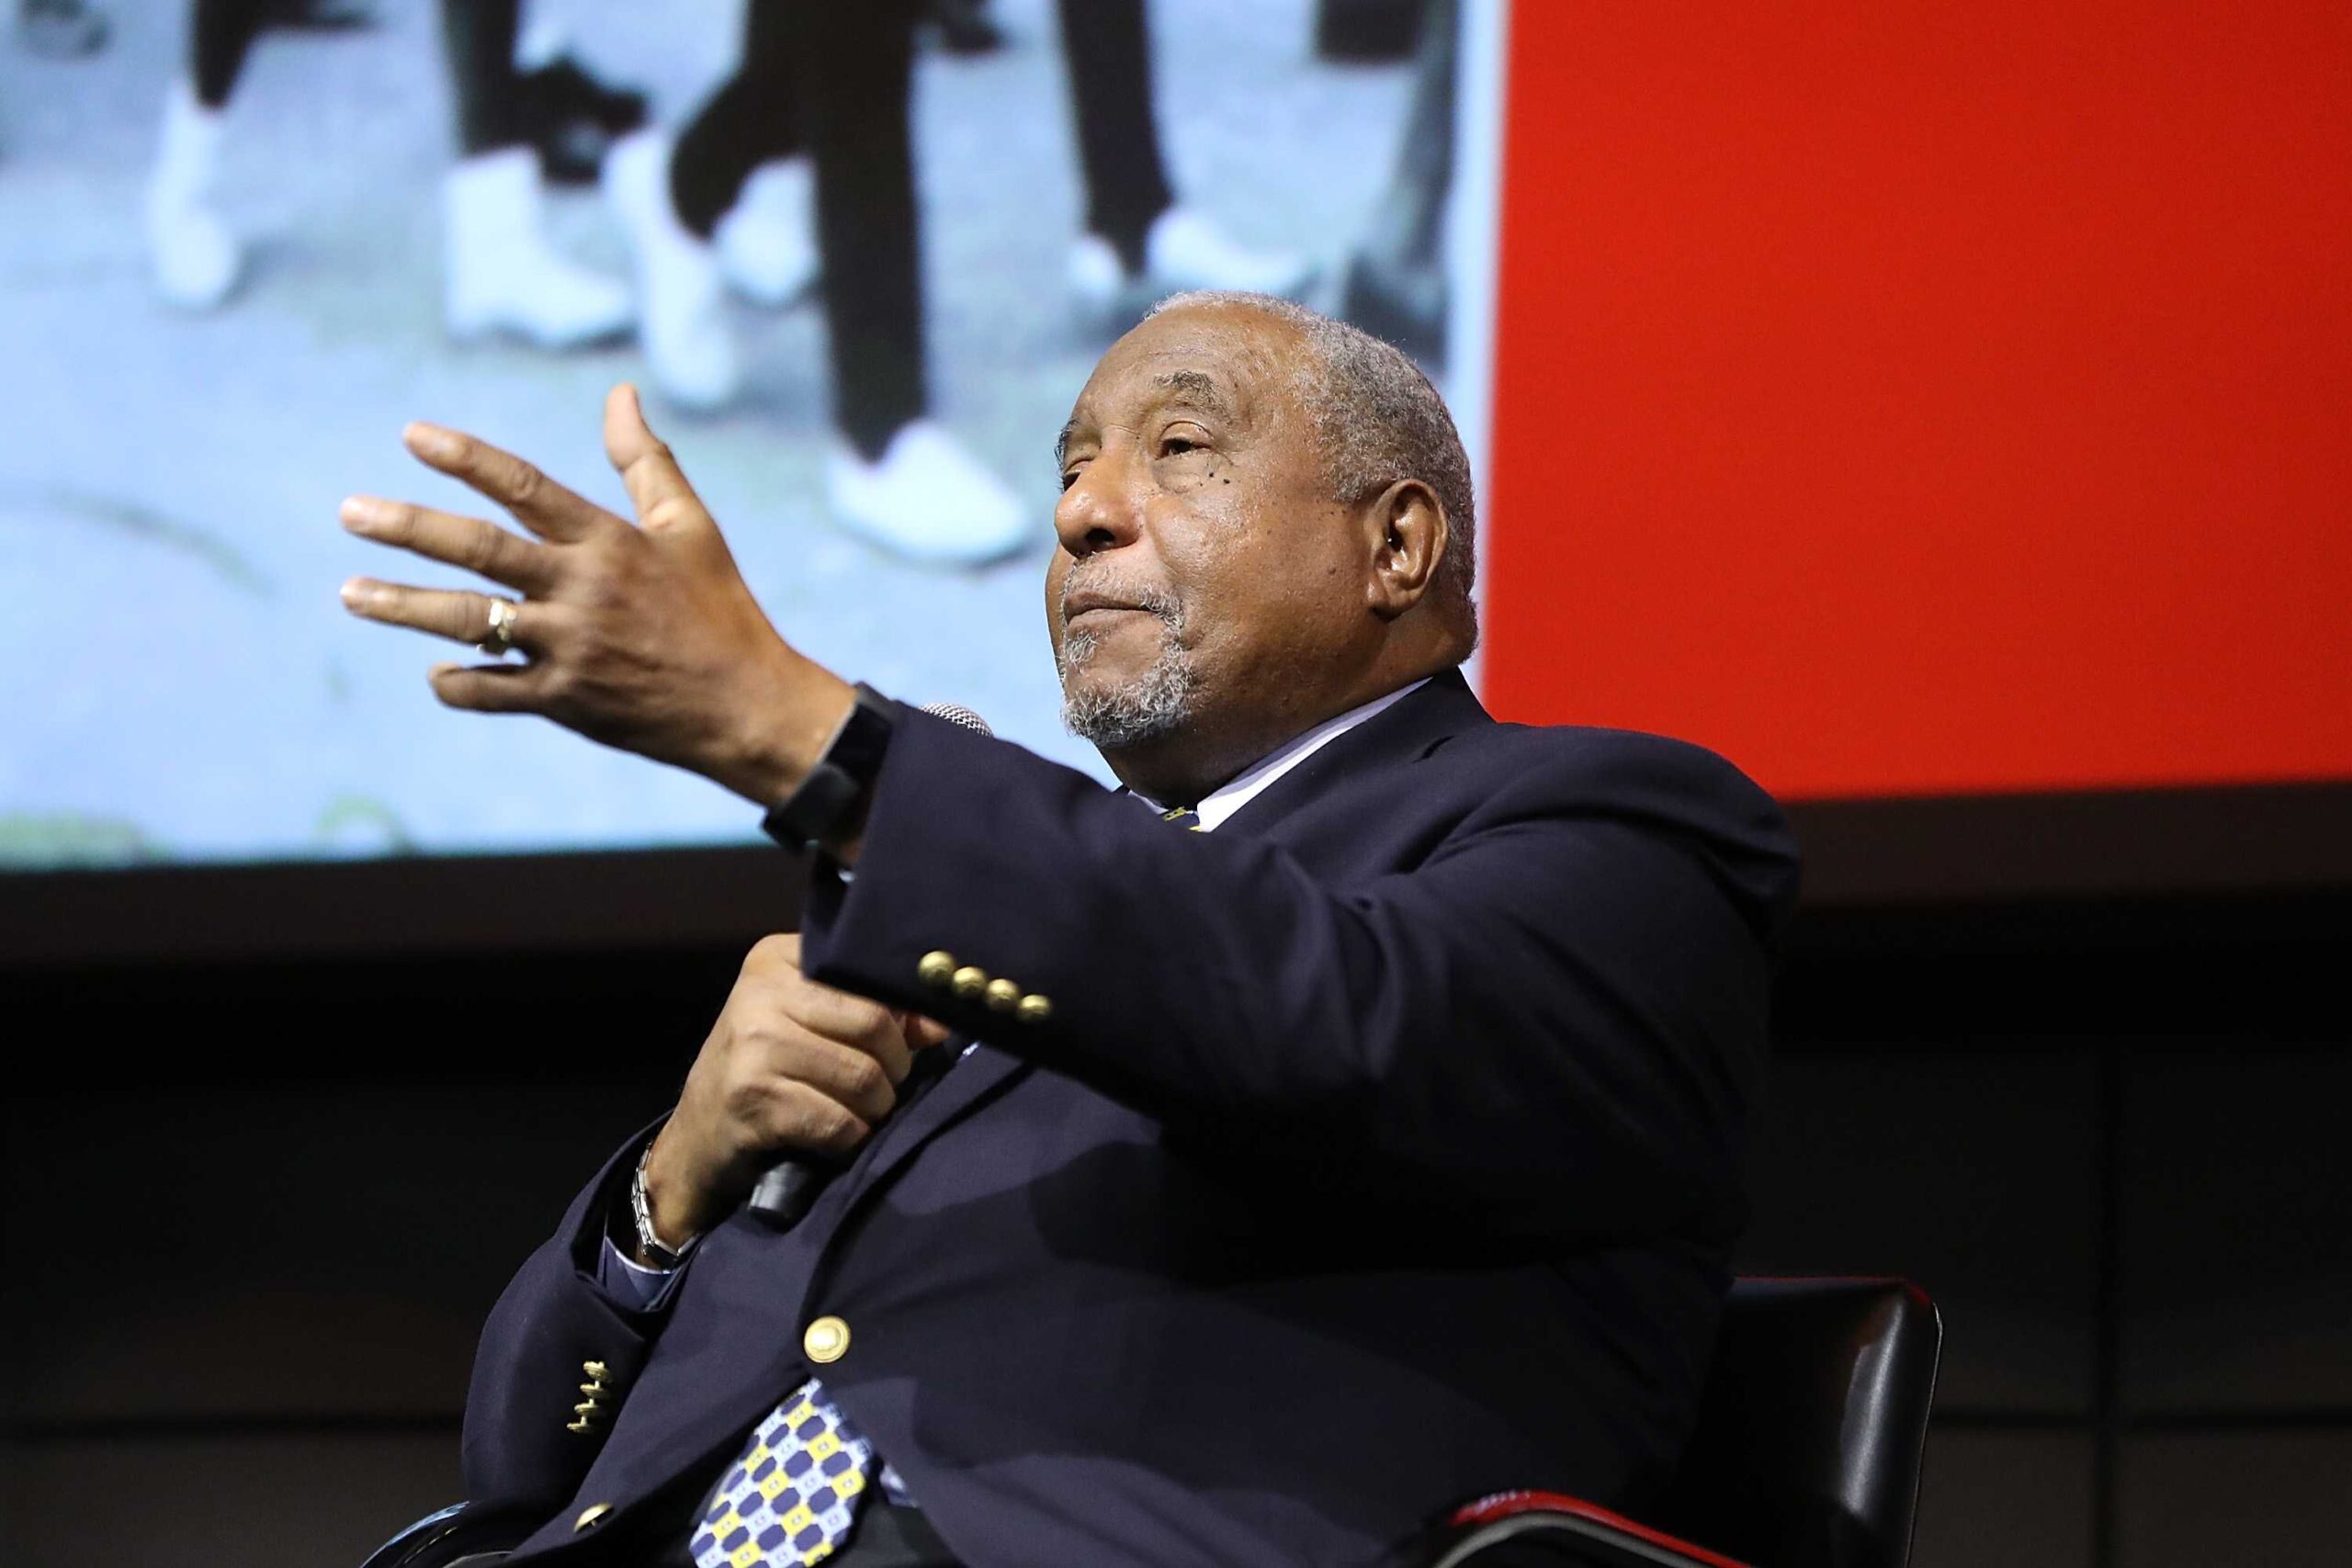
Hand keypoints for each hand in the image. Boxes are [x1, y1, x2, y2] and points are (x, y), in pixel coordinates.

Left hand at [338, 384, 852, 804]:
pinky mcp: (566, 701)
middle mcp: (584, 590)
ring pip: (469, 622)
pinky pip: (492, 691)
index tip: (414, 435)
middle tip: (350, 512)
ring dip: (403, 607)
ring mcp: (570, 649)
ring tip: (350, 594)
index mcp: (610, 542)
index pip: (525, 488)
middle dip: (408, 529)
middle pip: (478, 550)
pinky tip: (437, 673)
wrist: (748, 707)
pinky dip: (457, 684)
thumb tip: (620, 393)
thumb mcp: (690, 527)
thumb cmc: (720, 609)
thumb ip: (644, 461)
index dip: (467, 459)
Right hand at [640, 933, 952, 1247]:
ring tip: (858, 1112)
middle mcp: (761, 992)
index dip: (899, 1015)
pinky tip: (836, 1137)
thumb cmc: (765, 1071)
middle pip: (876, 1024)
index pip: (869, 976)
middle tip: (882, 1086)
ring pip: (864, 1077)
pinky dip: (851, 1138)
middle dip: (894, 1067)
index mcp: (776, 959)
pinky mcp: (753, 1099)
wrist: (697, 1137)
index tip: (901, 1041)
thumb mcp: (811, 1027)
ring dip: (874, 1108)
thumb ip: (877, 1015)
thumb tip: (941, 1023)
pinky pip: (839, 1122)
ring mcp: (753, 1045)